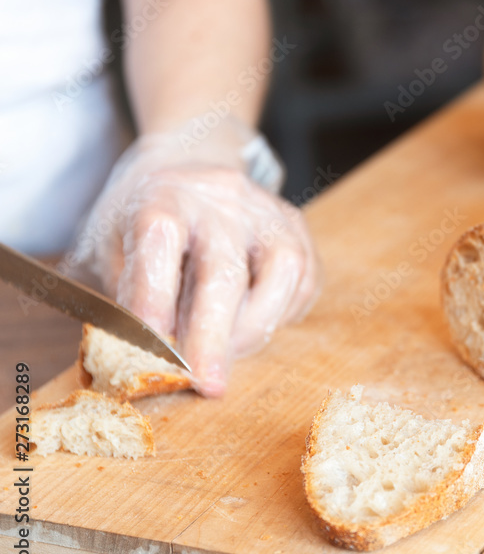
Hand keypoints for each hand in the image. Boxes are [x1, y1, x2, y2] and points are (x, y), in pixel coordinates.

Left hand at [67, 117, 320, 395]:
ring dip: (257, 325)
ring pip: (283, 272)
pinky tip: (254, 322)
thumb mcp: (109, 248)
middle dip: (214, 337)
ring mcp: (265, 210)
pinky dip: (283, 313)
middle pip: (225, 271)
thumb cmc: (142, 221)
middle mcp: (219, 197)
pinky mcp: (297, 227)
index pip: (159, 242)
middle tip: (208, 385)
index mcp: (162, 196)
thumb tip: (136, 360)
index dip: (155, 297)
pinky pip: (303, 280)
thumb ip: (122, 299)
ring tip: (231, 352)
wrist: (187, 169)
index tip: (151, 347)